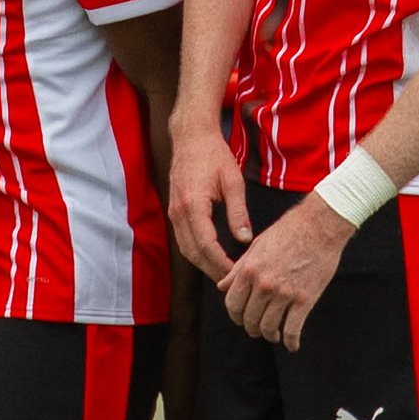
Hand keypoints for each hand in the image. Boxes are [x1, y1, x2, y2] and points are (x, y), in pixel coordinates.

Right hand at [167, 123, 245, 283]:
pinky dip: (196, 252)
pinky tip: (211, 258)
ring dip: (203, 264)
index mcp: (193, 204)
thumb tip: (245, 239)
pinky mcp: (174, 211)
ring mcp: (173, 212)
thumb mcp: (233, 181)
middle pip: (193, 252)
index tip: (235, 273)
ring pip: (186, 249)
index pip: (206, 244)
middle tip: (232, 282)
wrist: (191, 137)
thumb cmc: (214, 155)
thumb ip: (238, 212)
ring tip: (223, 274)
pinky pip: (183, 239)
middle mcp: (178, 211)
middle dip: (212, 269)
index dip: (220, 262)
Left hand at [220, 195, 352, 348]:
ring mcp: (284, 293)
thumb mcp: (257, 246)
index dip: (235, 315)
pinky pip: (293, 329)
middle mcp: (263, 285)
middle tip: (257, 329)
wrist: (320, 225)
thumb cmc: (288, 230)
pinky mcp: (304, 299)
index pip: (232, 304)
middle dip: (251, 327)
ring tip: (273, 335)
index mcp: (249, 270)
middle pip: (250, 319)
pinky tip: (292, 345)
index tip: (241, 319)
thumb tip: (222, 286)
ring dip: (269, 335)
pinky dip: (291, 341)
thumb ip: (238, 268)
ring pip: (269, 327)